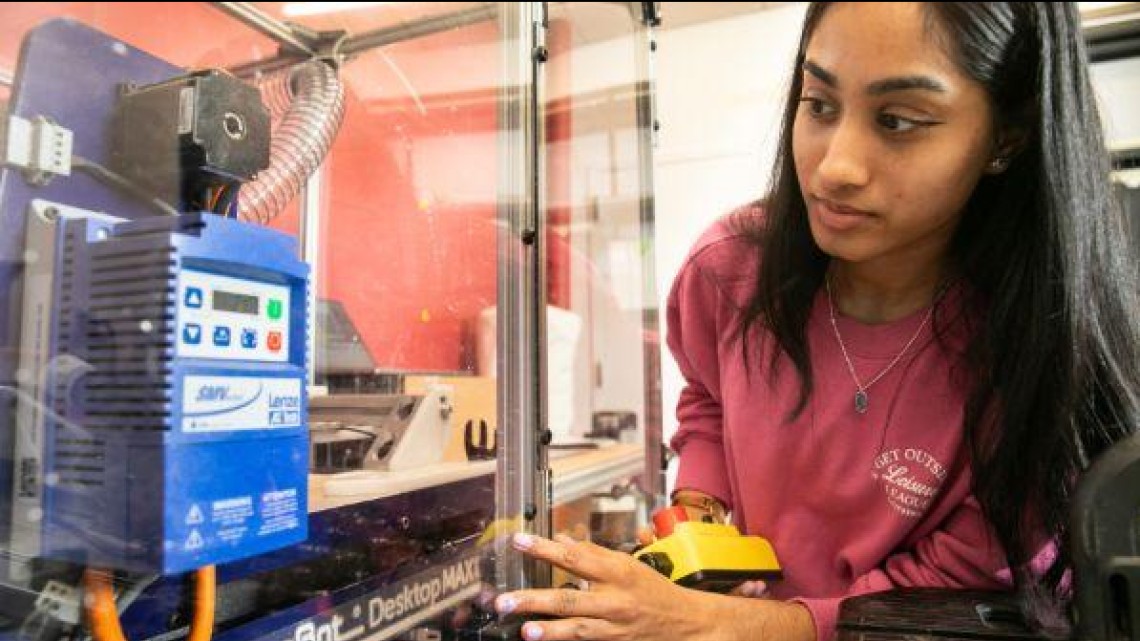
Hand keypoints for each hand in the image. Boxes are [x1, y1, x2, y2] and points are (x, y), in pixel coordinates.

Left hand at [495, 533, 812, 640]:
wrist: (689, 624)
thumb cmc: (656, 590)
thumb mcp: (628, 564)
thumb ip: (593, 554)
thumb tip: (563, 542)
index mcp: (617, 571)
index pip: (575, 557)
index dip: (544, 549)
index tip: (519, 541)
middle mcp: (615, 599)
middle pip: (568, 597)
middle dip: (533, 599)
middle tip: (504, 600)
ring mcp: (614, 626)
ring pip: (575, 628)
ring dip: (546, 630)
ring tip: (523, 629)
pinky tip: (544, 640)